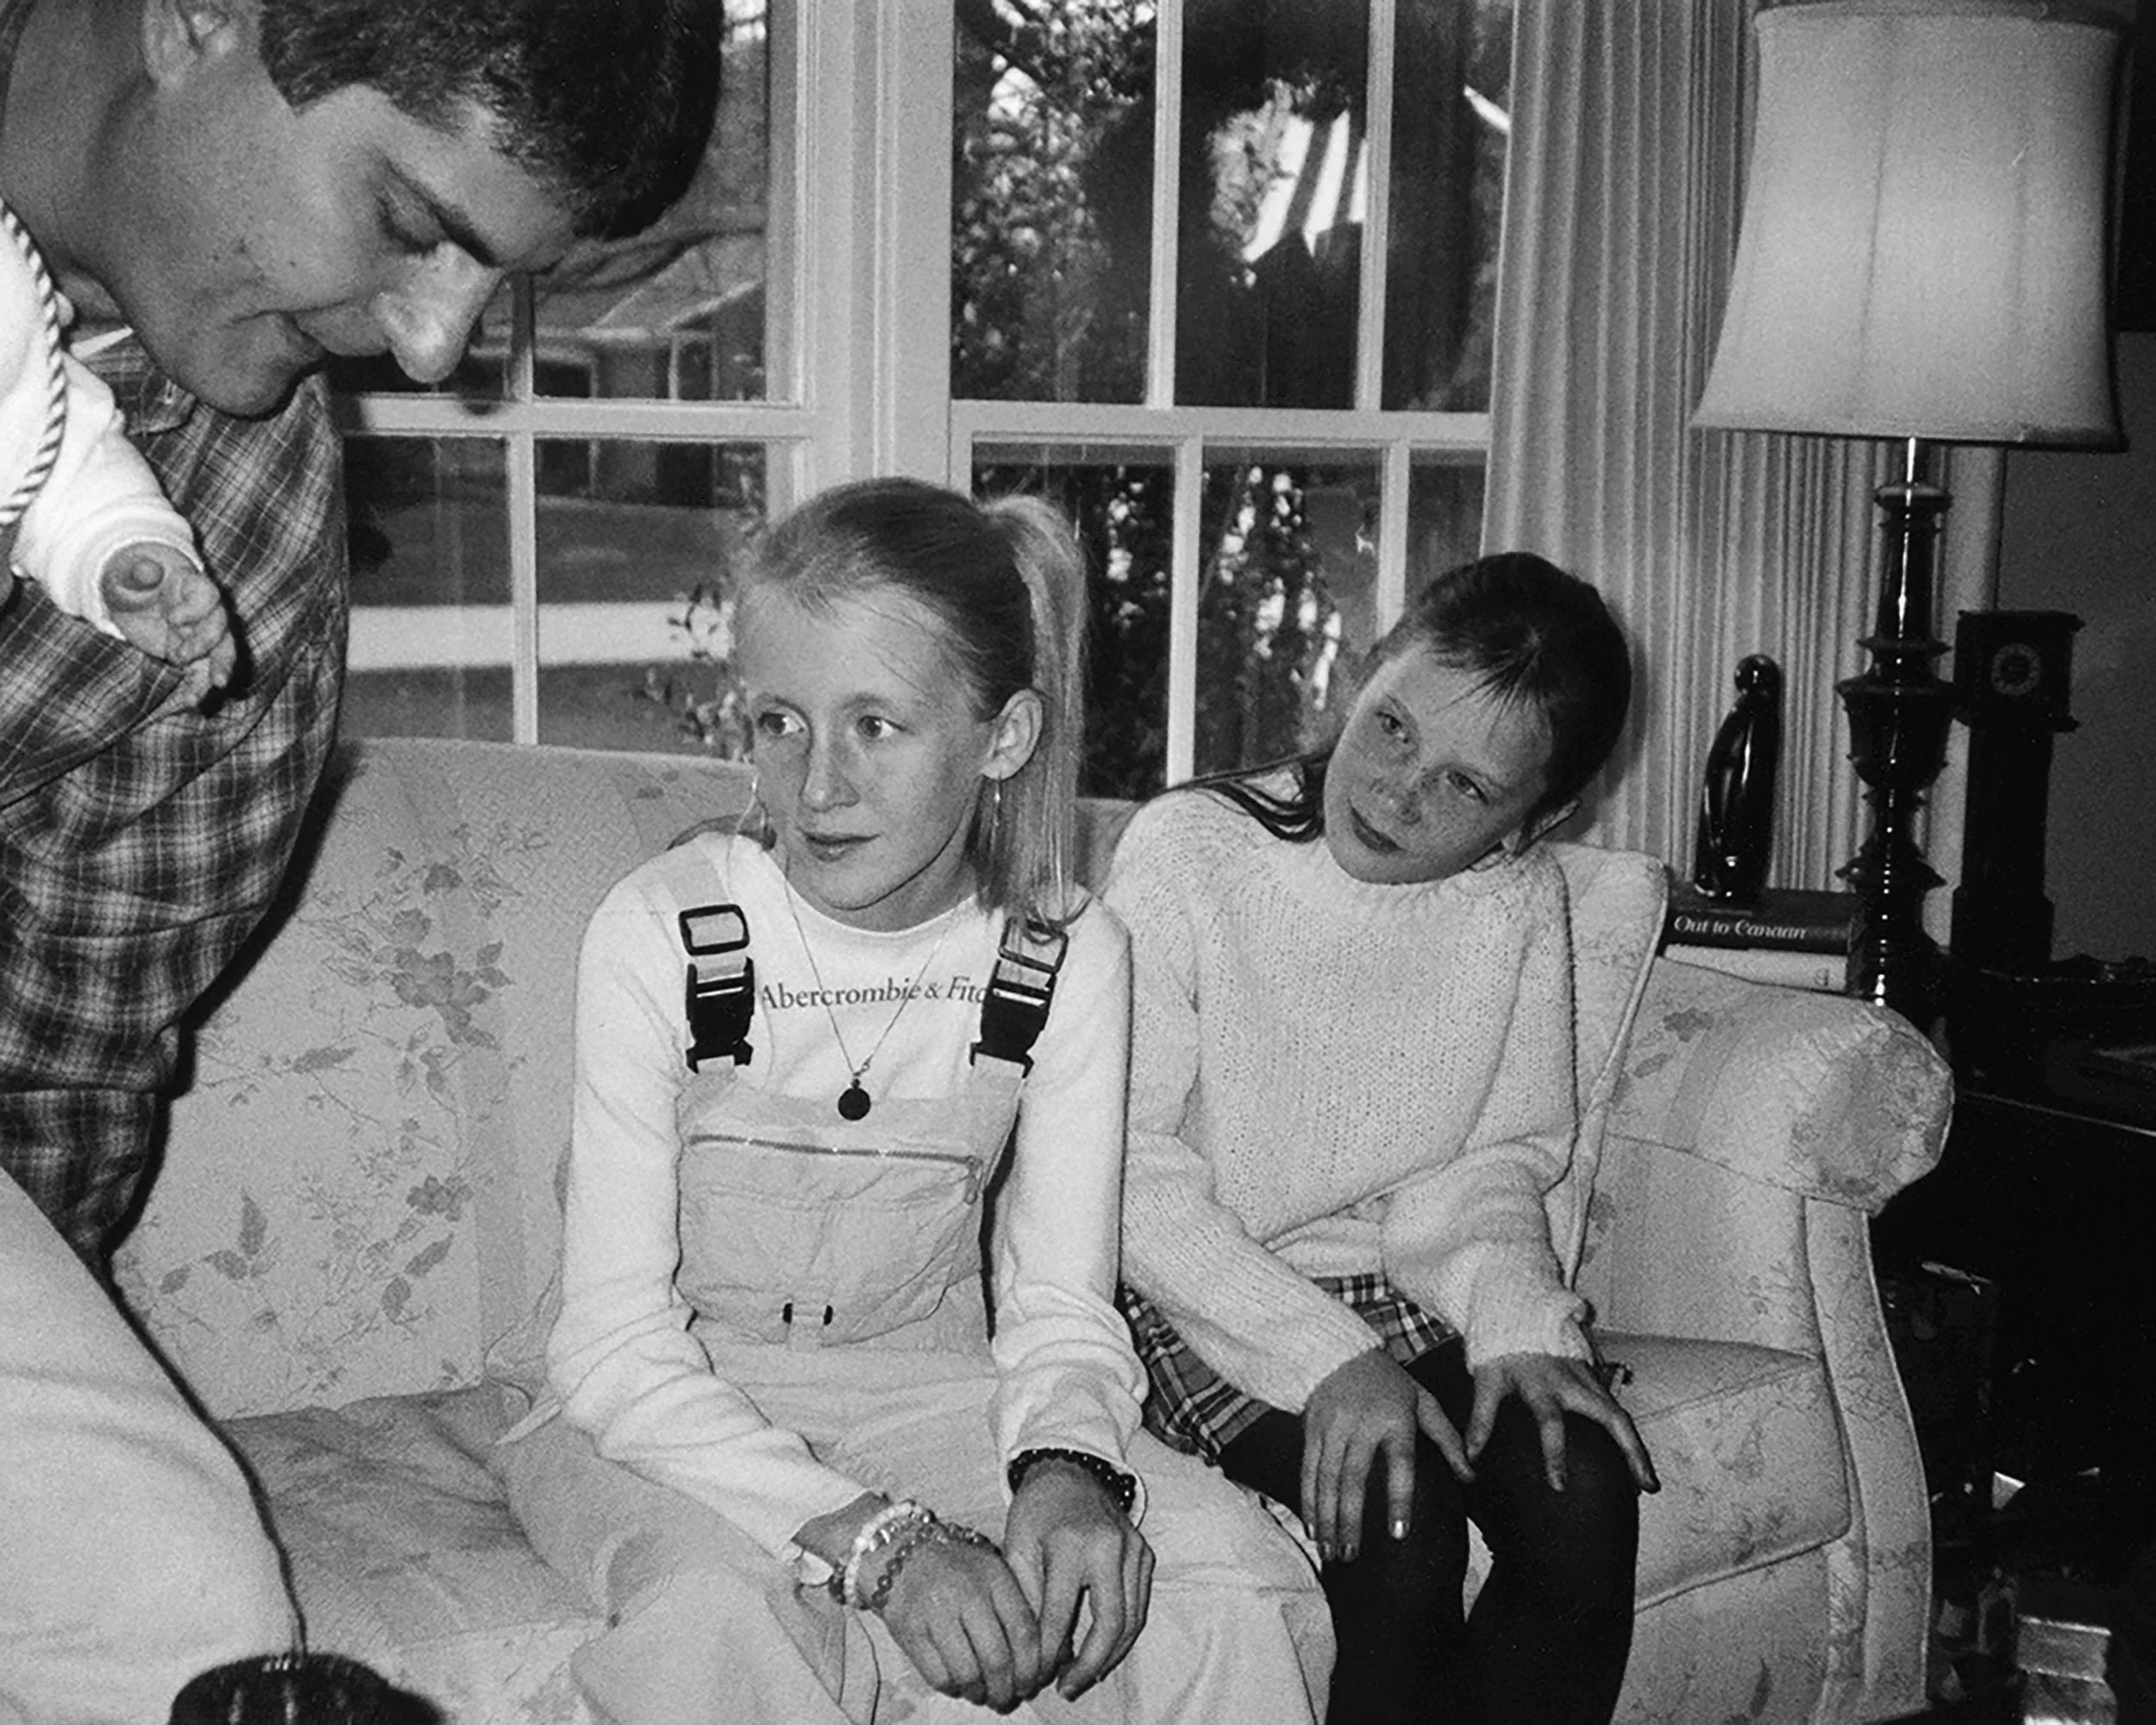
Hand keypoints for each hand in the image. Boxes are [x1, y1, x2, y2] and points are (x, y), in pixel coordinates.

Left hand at [101, 543, 237, 699]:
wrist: (134, 596)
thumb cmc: (132, 579)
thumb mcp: (127, 572)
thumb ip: (137, 571)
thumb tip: (146, 571)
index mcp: (193, 585)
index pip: (208, 595)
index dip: (195, 609)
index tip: (172, 619)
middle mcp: (205, 611)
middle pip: (220, 627)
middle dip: (205, 644)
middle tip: (180, 657)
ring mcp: (201, 635)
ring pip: (220, 653)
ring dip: (214, 672)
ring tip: (200, 694)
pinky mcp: (194, 655)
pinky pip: (202, 672)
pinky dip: (197, 687)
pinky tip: (189, 702)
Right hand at [876, 1529, 1045, 1709]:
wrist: (902, 1554)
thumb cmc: (958, 1568)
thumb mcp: (994, 1572)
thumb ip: (1019, 1607)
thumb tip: (1052, 1656)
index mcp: (995, 1578)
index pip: (1024, 1632)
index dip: (1033, 1667)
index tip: (1033, 1683)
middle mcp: (967, 1594)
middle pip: (997, 1659)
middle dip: (1007, 1690)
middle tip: (1008, 1699)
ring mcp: (937, 1613)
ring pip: (968, 1673)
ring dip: (980, 1694)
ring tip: (983, 1695)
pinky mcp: (911, 1632)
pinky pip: (939, 1676)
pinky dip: (953, 1688)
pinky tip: (959, 1684)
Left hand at [1002, 1458, 1153, 1700]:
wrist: (1070, 1472)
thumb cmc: (1036, 1511)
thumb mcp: (1017, 1546)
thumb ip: (1026, 1598)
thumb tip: (1037, 1651)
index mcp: (1071, 1544)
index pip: (1061, 1616)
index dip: (1049, 1654)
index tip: (1038, 1676)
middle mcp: (1109, 1547)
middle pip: (1109, 1624)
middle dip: (1090, 1665)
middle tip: (1068, 1687)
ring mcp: (1133, 1549)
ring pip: (1131, 1620)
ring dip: (1109, 1656)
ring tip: (1083, 1676)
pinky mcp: (1144, 1553)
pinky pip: (1139, 1605)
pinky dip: (1123, 1634)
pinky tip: (1101, 1650)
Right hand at [1302, 1348, 1471, 1562]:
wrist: (1339, 1352)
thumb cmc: (1390, 1382)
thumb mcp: (1423, 1401)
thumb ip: (1447, 1438)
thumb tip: (1471, 1477)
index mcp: (1395, 1419)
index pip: (1399, 1464)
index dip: (1399, 1499)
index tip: (1398, 1534)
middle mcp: (1361, 1424)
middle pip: (1354, 1478)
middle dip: (1350, 1520)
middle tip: (1351, 1556)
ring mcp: (1332, 1426)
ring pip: (1327, 1479)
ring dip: (1327, 1518)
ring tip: (1331, 1551)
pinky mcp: (1311, 1429)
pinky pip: (1308, 1470)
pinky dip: (1308, 1500)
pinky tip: (1312, 1527)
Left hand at [1465, 1352, 1658, 1493]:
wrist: (1519, 1310)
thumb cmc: (1502, 1348)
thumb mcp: (1486, 1379)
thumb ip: (1480, 1418)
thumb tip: (1469, 1458)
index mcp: (1542, 1383)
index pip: (1551, 1422)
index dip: (1554, 1454)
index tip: (1559, 1485)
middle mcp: (1573, 1382)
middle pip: (1613, 1417)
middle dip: (1631, 1451)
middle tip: (1645, 1486)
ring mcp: (1589, 1379)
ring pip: (1621, 1415)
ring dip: (1637, 1447)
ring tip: (1648, 1484)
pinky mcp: (1595, 1380)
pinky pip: (1617, 1410)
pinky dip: (1629, 1436)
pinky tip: (1635, 1462)